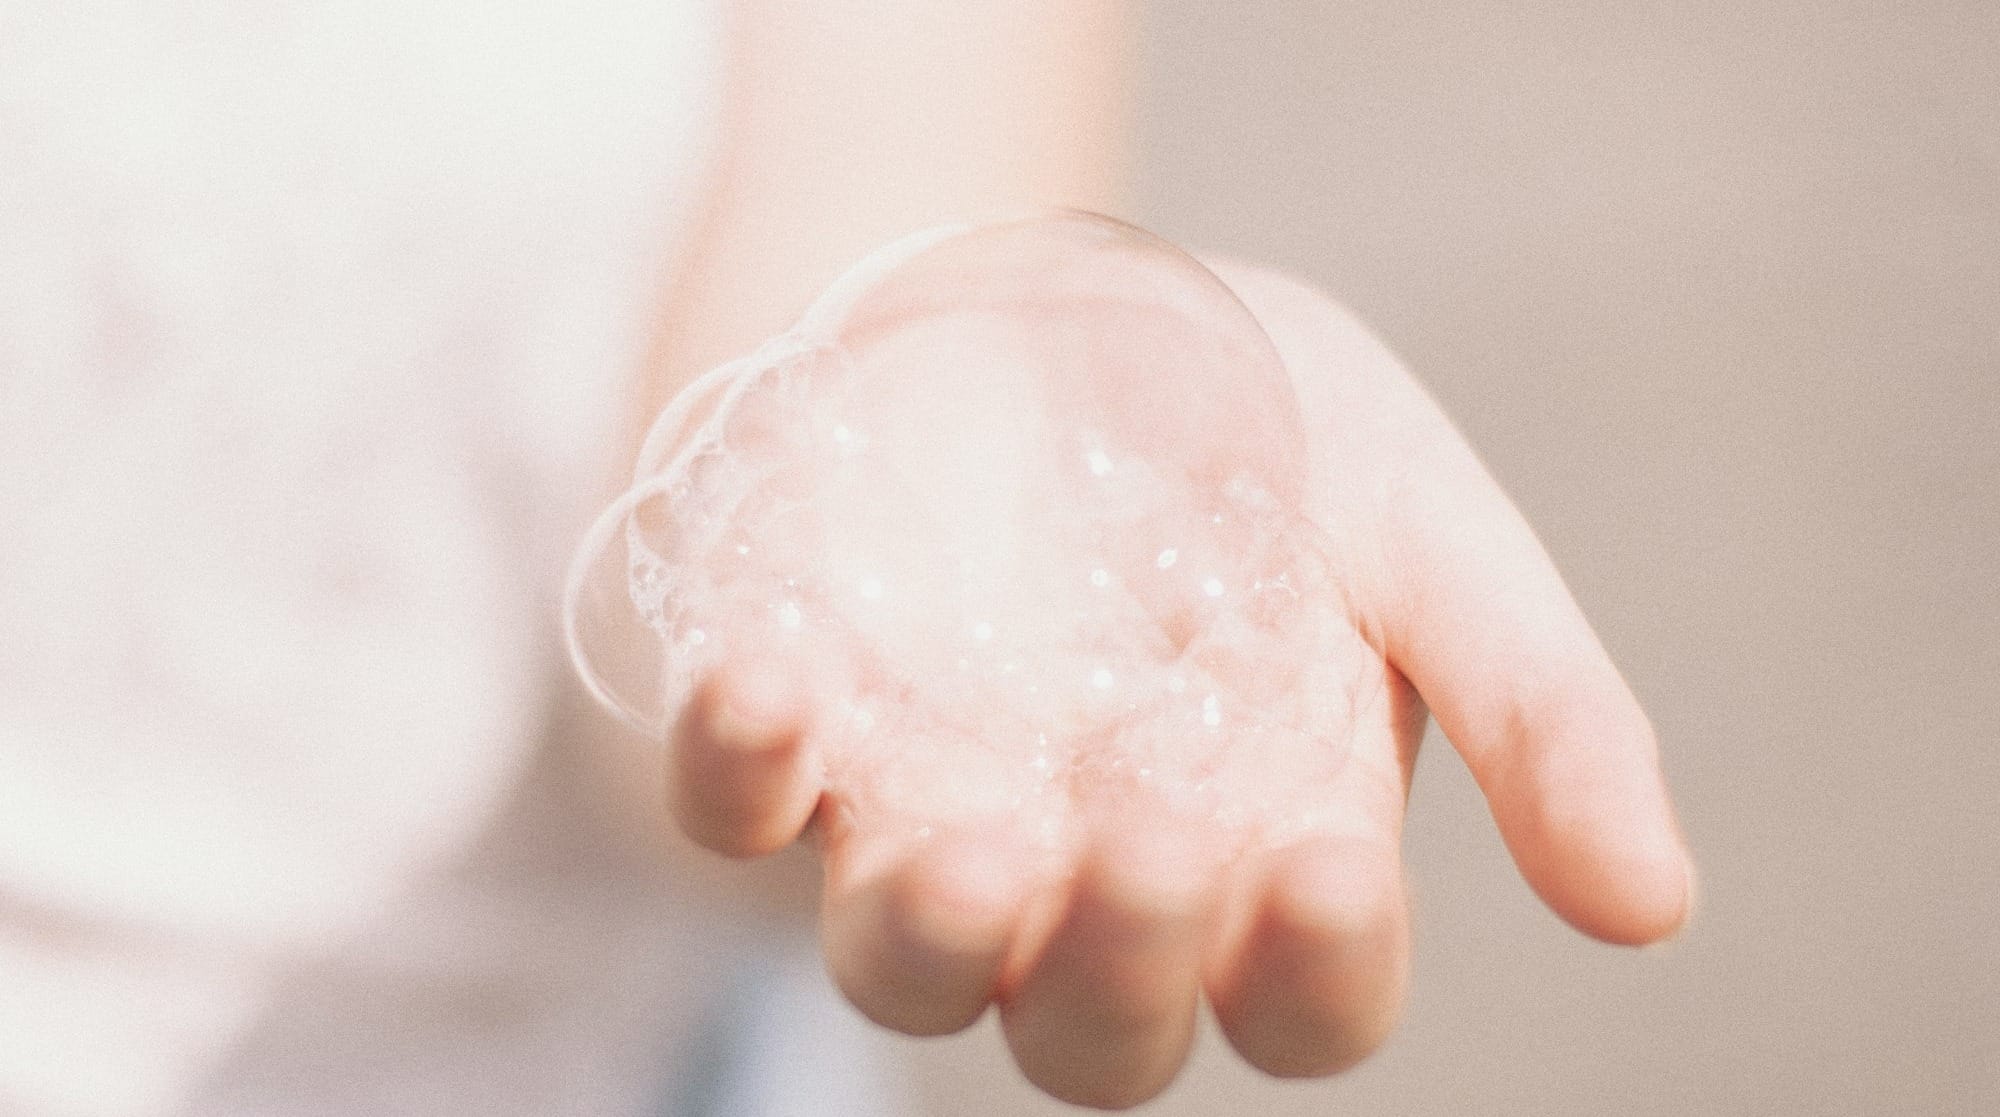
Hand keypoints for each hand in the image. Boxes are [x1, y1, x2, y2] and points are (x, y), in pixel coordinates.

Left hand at [661, 263, 1692, 1108]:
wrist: (1049, 297)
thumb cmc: (1252, 426)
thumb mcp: (1422, 528)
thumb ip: (1535, 707)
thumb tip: (1655, 907)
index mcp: (1264, 848)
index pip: (1298, 994)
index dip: (1314, 969)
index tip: (1328, 863)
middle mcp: (1090, 871)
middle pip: (1094, 1032)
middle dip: (1121, 967)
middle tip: (1151, 833)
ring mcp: (927, 810)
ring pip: (904, 970)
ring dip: (931, 935)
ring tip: (971, 843)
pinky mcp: (795, 732)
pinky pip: (732, 810)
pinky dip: (740, 767)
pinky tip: (776, 680)